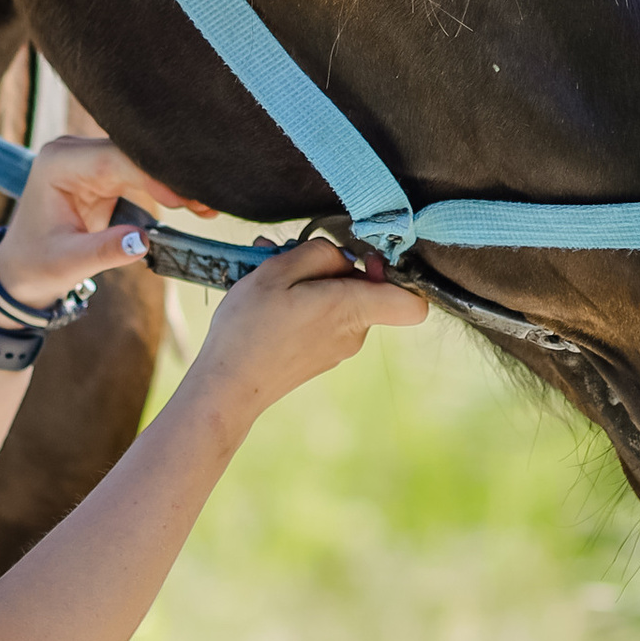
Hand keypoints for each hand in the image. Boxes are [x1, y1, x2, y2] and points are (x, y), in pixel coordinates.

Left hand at [0, 134, 198, 311]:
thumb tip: (141, 241)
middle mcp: (74, 152)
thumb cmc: (36, 265)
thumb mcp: (67, 263)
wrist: (19, 271)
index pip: (114, 159)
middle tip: (209, 200)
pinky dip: (168, 187)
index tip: (184, 200)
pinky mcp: (104, 171)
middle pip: (133, 154)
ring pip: (143, 161)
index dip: (153, 175)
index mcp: (58, 163)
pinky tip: (195, 202)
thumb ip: (103, 251)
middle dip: (171, 176)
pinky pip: (143, 172)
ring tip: (208, 205)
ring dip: (175, 181)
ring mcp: (90, 159)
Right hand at [179, 238, 427, 432]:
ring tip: (264, 273)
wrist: (226, 388)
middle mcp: (354, 334)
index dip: (399, 276)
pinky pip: (321, 319)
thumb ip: (319, 253)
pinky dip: (300, 303)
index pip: (413, 303)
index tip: (366, 259)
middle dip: (329, 268)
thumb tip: (343, 256)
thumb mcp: (277, 271)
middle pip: (365, 289)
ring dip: (307, 282)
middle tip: (287, 256)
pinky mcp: (320, 357)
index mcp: (352, 310)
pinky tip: (265, 298)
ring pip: (338, 302)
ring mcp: (338, 349)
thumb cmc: (249, 328)